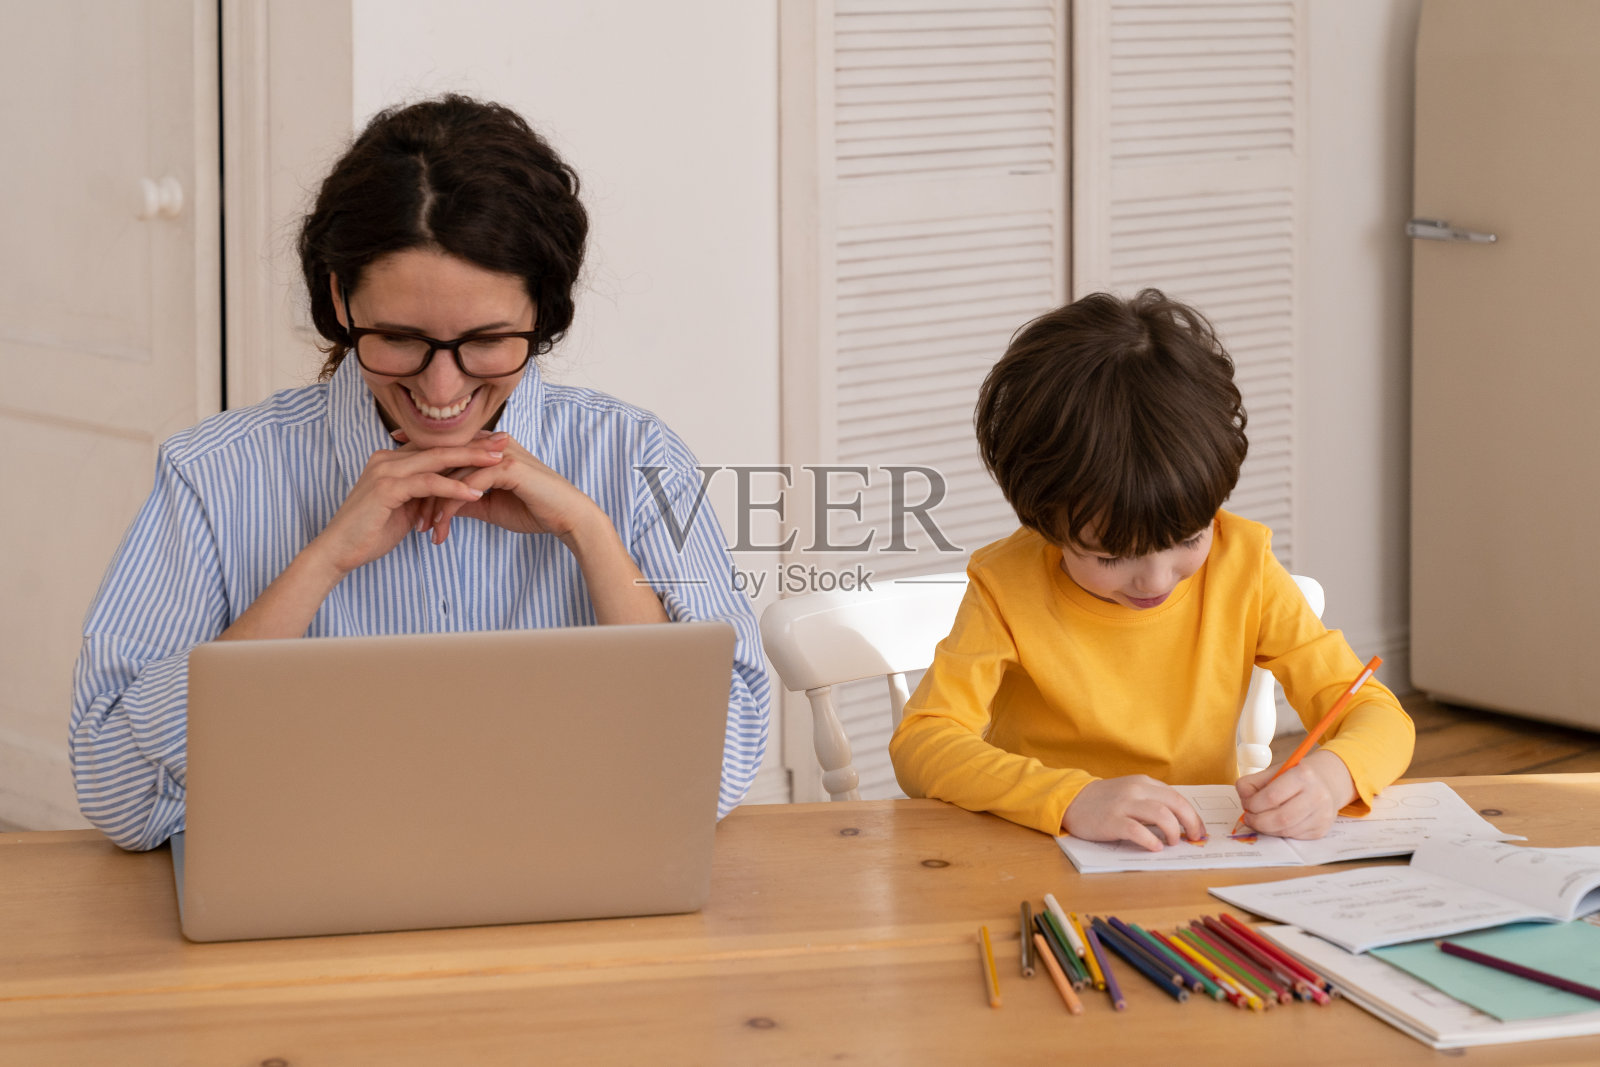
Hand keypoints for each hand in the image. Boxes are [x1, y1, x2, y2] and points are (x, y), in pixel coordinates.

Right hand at [308, 437, 506, 573]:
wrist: (338, 550)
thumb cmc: (370, 532)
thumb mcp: (404, 508)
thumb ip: (422, 494)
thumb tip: (447, 493)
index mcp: (391, 459)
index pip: (436, 447)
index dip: (466, 444)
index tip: (495, 443)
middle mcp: (387, 458)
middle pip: (439, 446)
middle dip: (475, 444)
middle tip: (506, 441)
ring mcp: (385, 470)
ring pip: (437, 459)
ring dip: (471, 460)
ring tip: (500, 462)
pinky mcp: (386, 488)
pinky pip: (428, 483)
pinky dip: (453, 487)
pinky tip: (476, 492)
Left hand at [394, 430, 606, 546]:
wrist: (567, 516)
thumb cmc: (533, 509)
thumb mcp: (490, 504)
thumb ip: (466, 497)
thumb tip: (440, 504)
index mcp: (489, 448)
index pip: (448, 447)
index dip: (419, 454)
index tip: (393, 465)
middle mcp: (493, 444)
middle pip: (445, 456)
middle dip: (418, 477)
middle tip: (397, 501)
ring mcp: (501, 453)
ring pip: (454, 472)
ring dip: (434, 501)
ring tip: (422, 526)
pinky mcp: (509, 467)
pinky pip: (470, 484)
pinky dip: (453, 504)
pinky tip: (441, 523)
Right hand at [1062, 775, 1207, 851]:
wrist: (1072, 801)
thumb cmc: (1104, 801)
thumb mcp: (1130, 793)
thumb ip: (1151, 801)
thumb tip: (1178, 822)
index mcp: (1144, 783)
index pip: (1177, 798)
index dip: (1193, 816)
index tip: (1198, 830)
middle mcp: (1136, 790)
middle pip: (1176, 804)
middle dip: (1191, 823)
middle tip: (1193, 838)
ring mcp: (1124, 804)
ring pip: (1161, 815)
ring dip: (1173, 831)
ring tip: (1172, 843)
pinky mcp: (1112, 821)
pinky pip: (1137, 830)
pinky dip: (1150, 840)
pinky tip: (1155, 847)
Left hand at [1234, 750, 1356, 838]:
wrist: (1325, 783)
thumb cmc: (1294, 778)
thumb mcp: (1273, 772)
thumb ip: (1252, 783)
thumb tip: (1244, 800)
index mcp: (1303, 775)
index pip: (1272, 796)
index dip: (1254, 805)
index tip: (1247, 805)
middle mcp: (1317, 795)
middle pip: (1280, 818)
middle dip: (1258, 822)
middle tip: (1249, 819)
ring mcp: (1322, 814)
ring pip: (1286, 830)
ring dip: (1267, 829)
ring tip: (1261, 821)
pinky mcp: (1322, 829)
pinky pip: (1294, 836)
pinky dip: (1279, 833)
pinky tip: (1276, 824)